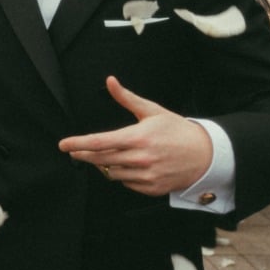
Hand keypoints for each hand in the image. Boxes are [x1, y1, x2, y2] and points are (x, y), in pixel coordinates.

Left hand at [58, 76, 211, 196]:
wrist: (205, 155)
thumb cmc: (177, 130)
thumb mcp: (152, 111)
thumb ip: (127, 97)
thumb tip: (110, 80)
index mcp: (138, 137)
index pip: (100, 142)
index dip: (79, 143)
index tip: (64, 145)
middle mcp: (140, 158)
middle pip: (101, 160)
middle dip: (84, 155)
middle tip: (74, 151)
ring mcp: (146, 176)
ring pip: (111, 173)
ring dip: (104, 165)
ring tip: (105, 155)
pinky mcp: (151, 188)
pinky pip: (126, 183)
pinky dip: (121, 175)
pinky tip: (127, 165)